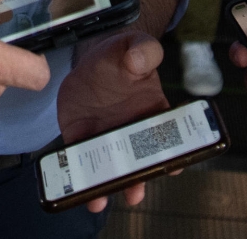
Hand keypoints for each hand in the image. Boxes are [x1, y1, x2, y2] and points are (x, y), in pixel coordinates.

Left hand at [57, 29, 169, 212]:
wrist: (92, 56)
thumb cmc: (122, 54)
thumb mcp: (137, 45)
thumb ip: (144, 50)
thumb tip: (139, 61)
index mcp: (153, 113)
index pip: (167, 137)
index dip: (172, 154)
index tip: (173, 167)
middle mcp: (131, 131)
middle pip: (137, 160)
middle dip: (136, 179)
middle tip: (134, 193)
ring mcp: (104, 135)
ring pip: (107, 164)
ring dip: (104, 184)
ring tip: (98, 200)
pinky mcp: (79, 133)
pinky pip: (77, 151)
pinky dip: (76, 165)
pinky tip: (73, 176)